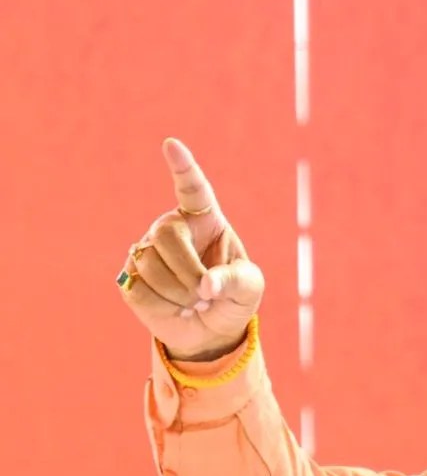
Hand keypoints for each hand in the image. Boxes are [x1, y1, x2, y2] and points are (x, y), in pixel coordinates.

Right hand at [117, 138, 264, 360]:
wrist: (209, 330)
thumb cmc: (233, 298)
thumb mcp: (249, 288)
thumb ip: (235, 281)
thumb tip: (206, 285)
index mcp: (205, 219)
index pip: (192, 188)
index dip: (183, 167)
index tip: (172, 145)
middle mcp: (171, 227)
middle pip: (166, 237)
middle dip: (189, 272)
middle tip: (206, 294)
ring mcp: (146, 249)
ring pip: (151, 266)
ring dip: (179, 294)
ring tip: (194, 302)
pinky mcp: (129, 276)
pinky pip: (139, 288)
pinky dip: (163, 307)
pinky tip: (174, 308)